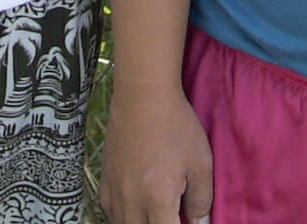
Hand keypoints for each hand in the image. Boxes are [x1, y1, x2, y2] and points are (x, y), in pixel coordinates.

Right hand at [100, 82, 214, 222]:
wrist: (143, 95)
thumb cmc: (175, 126)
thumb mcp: (200, 163)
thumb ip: (201, 199)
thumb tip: (200, 223)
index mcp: (158, 200)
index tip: (187, 221)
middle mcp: (132, 201)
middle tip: (174, 215)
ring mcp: (115, 190)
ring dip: (142, 223)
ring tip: (156, 212)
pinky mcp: (106, 178)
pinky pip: (110, 210)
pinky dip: (123, 215)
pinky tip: (135, 206)